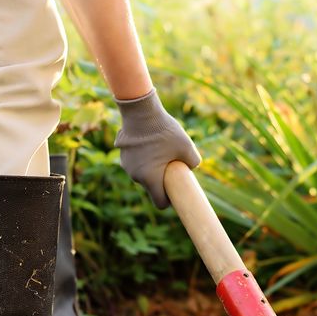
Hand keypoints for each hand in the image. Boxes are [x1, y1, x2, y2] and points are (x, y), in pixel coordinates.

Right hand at [114, 89, 200, 208]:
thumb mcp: (187, 147)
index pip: (160, 203)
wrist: (141, 112)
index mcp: (151, 179)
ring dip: (151, 168)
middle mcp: (136, 176)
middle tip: (171, 165)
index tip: (175, 191)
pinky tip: (149, 144)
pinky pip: (136, 163)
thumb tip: (192, 168)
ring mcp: (127, 166)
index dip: (169, 200)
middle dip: (161, 180)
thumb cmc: (164, 131)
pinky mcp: (122, 155)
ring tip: (160, 151)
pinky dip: (143, 158)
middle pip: (152, 187)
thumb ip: (194, 162)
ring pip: (143, 174)